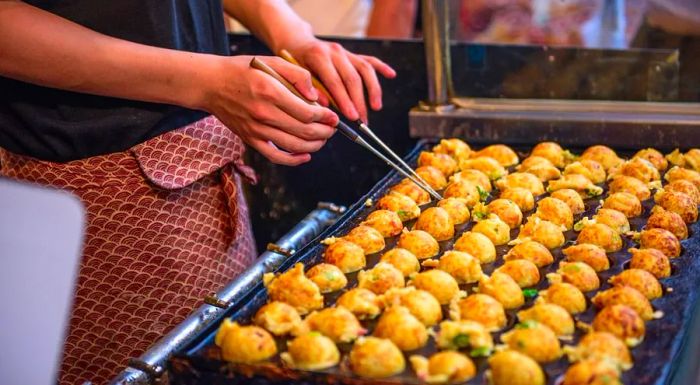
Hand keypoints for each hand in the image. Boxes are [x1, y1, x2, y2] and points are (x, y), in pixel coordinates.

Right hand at [203, 55, 338, 165]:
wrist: (211, 84)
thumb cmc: (243, 70)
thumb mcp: (271, 62)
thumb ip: (297, 75)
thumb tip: (316, 97)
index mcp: (270, 91)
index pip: (307, 112)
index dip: (326, 118)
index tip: (334, 117)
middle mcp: (263, 113)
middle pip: (304, 131)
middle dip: (325, 132)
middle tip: (333, 129)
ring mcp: (256, 129)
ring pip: (294, 146)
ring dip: (314, 146)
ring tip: (323, 139)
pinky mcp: (250, 139)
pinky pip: (275, 156)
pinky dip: (294, 160)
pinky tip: (306, 156)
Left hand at [284, 38, 395, 122]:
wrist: (297, 42)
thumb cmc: (293, 63)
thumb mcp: (293, 75)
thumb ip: (307, 89)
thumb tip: (322, 106)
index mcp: (319, 56)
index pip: (335, 81)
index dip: (344, 101)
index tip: (352, 117)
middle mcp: (335, 52)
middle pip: (353, 78)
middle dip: (359, 101)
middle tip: (363, 121)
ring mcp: (345, 52)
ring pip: (365, 69)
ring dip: (373, 89)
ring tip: (376, 107)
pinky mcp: (352, 54)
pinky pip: (369, 60)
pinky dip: (381, 67)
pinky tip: (391, 75)